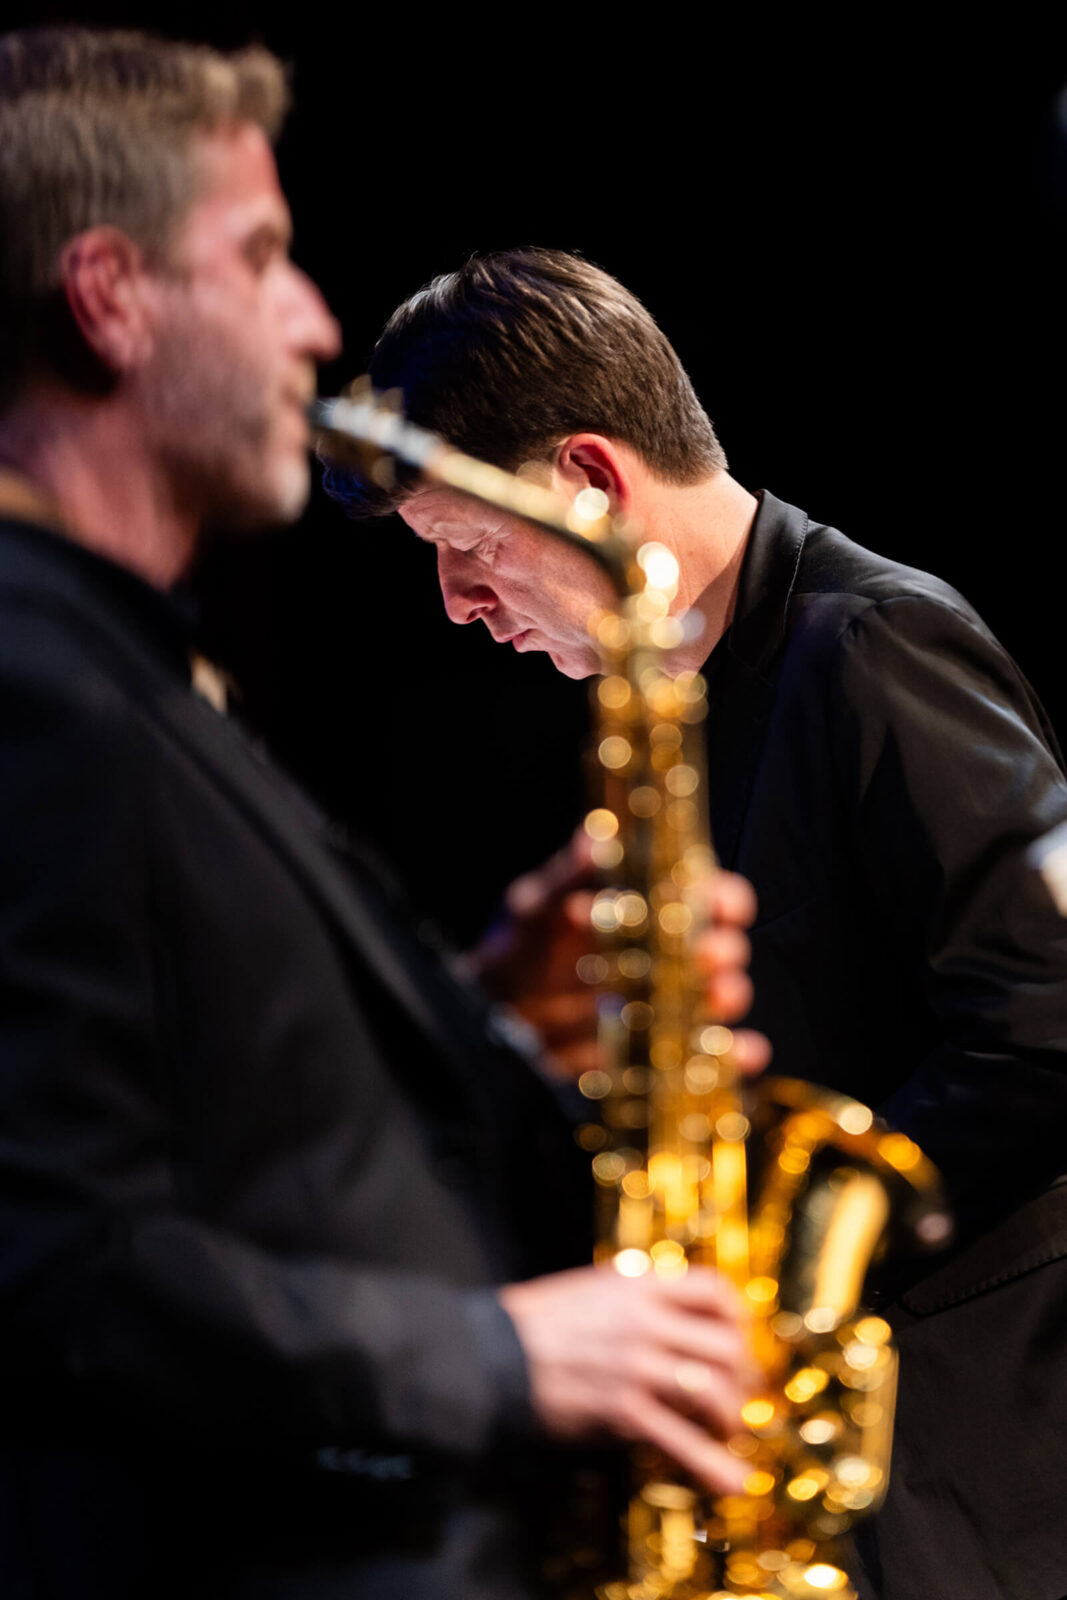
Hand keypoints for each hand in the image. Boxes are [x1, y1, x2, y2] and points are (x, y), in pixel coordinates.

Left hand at [470, 832, 770, 1080]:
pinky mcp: (663, 1051)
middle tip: (708, 954)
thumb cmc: (518, 952)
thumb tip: (593, 837)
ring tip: (717, 997)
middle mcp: (668, 956)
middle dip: (724, 948)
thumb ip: (566, 878)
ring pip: (721, 998)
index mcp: (648, 910)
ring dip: (729, 995)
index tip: (720, 903)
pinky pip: (710, 1055)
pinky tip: (738, 1051)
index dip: (722, 895)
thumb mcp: (534, 909)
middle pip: (720, 945)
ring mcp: (669, 1005)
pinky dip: (733, 1055)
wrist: (491, 1020)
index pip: (703, 895)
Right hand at [499, 1264, 752, 1494]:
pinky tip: (730, 1481)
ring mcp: (635, 1364)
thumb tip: (668, 1311)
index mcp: (638, 1286)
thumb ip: (632, 1296)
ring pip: (713, 1389)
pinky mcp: (620, 1409)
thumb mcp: (590, 1290)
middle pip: (726, 1345)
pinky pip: (680, 1438)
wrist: (490, 1353)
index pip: (713, 1290)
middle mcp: (644, 1320)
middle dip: (743, 1377)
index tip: (740, 1340)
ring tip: (727, 1433)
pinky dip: (711, 1463)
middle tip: (740, 1396)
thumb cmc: (535, 1323)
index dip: (738, 1319)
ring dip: (730, 1417)